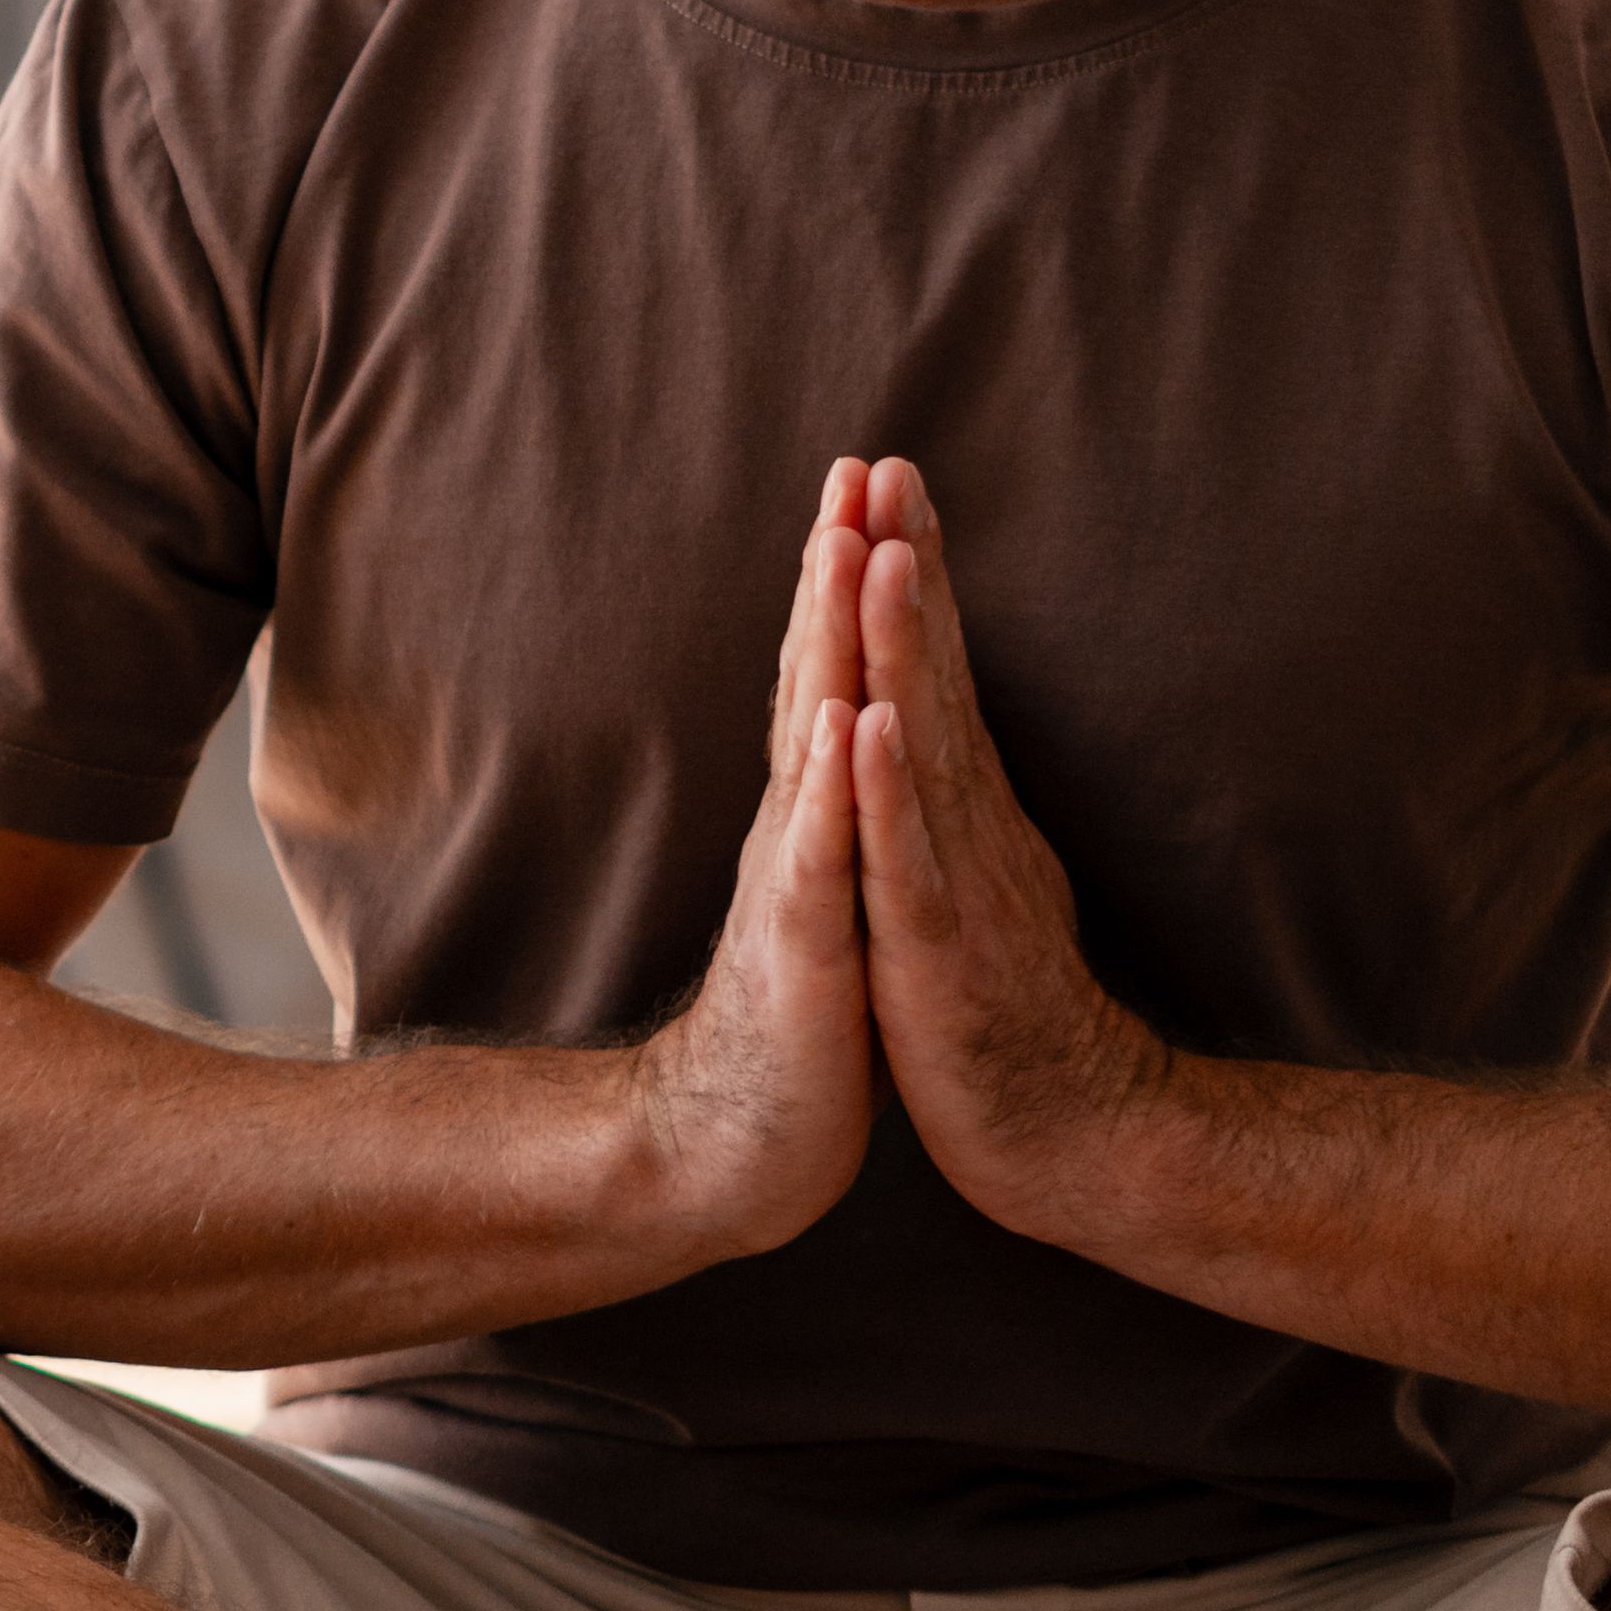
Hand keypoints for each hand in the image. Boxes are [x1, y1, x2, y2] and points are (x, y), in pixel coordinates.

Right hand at [618, 461, 882, 1267]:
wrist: (738, 1145)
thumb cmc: (803, 1021)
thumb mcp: (834, 892)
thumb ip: (837, 809)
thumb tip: (853, 726)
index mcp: (813, 813)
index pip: (830, 671)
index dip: (847, 574)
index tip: (872, 477)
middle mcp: (794, 826)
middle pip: (813, 674)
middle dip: (833, 567)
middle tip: (854, 466)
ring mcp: (793, 883)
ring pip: (811, 742)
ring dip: (826, 645)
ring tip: (842, 551)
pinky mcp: (805, 952)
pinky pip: (820, 859)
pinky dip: (833, 789)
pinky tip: (847, 724)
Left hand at [846, 459, 1182, 1239]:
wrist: (1070, 1135)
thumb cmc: (1008, 1012)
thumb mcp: (975, 881)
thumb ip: (959, 804)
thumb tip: (941, 725)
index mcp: (964, 808)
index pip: (931, 667)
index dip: (907, 572)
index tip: (883, 476)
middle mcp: (969, 823)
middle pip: (933, 674)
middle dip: (906, 566)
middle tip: (890, 466)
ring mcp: (960, 880)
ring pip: (924, 746)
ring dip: (903, 647)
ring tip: (882, 551)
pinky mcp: (944, 950)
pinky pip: (911, 859)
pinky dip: (888, 790)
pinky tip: (870, 723)